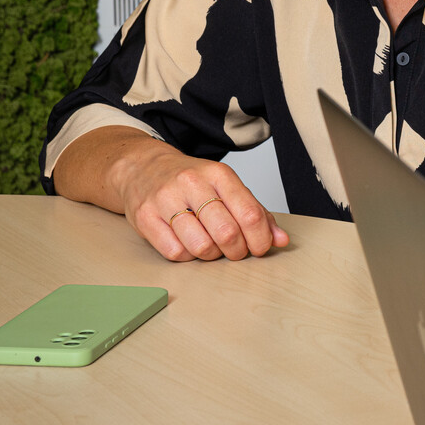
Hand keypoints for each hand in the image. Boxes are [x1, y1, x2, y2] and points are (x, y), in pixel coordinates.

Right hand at [117, 143, 291, 260]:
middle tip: (236, 251)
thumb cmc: (191, 182)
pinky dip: (188, 256)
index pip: (250, 213)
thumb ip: (255, 212)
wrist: (143, 168)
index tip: (260, 248)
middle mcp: (192, 183)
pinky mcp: (145, 217)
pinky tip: (188, 244)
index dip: (260, 238)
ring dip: (212, 255)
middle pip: (227, 232)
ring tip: (211, 246)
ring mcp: (166, 200)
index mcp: (219, 174)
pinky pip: (175, 253)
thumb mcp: (226, 187)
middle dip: (237, 251)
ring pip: (201, 246)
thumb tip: (281, 240)